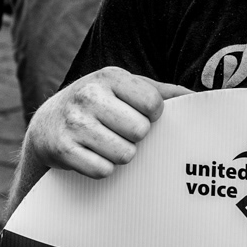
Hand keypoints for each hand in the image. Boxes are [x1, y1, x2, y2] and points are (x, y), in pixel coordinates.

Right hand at [27, 66, 185, 178]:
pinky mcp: (62, 149)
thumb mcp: (125, 90)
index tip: (140, 117)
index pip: (153, 104)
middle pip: (140, 131)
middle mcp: (89, 94)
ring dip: (119, 155)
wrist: (47, 125)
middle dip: (135, 138)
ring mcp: (73, 122)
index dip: (152, 117)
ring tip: (106, 144)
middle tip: (119, 133)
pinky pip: (103, 171)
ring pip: (124, 154)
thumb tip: (199, 99)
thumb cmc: (99, 106)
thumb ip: (162, 92)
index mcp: (110, 76)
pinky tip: (92, 156)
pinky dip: (102, 169)